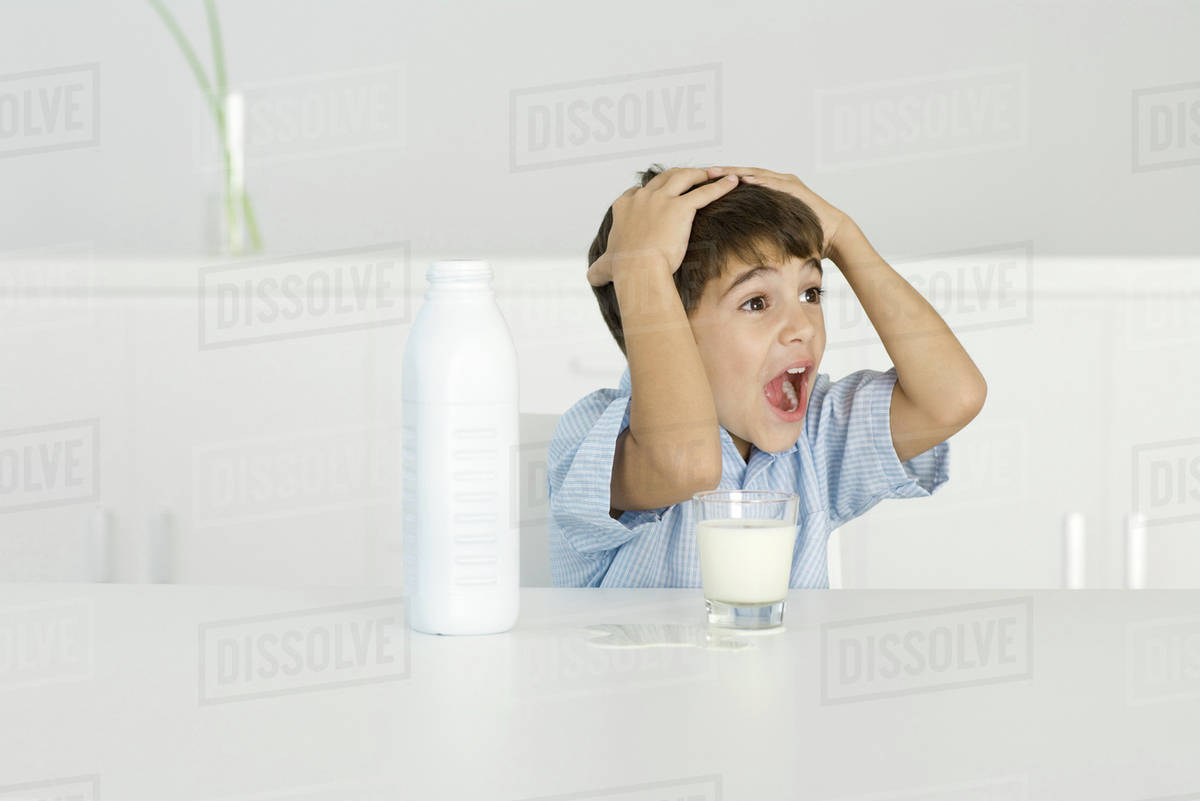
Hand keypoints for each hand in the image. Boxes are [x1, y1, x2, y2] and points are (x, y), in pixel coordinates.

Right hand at [586, 167, 739, 286]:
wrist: (638, 269)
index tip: (655, 194)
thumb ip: (598, 268)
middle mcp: (642, 197)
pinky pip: (705, 192)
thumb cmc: (623, 269)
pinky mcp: (682, 207)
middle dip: (678, 175)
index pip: (635, 192)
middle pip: (663, 178)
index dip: (647, 192)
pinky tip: (732, 182)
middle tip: (691, 176)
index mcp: (623, 207)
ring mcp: (662, 200)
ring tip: (713, 174)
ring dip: (699, 173)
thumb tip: (590, 277)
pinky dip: (720, 185)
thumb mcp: (605, 267)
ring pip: (684, 177)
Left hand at [704, 166, 849, 260]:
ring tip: (715, 172)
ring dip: (735, 172)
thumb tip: (732, 243)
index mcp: (770, 189)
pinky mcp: (796, 188)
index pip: (741, 182)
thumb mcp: (773, 230)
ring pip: (756, 173)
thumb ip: (756, 229)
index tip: (700, 181)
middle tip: (701, 171)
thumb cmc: (802, 235)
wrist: (832, 234)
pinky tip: (743, 179)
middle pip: (744, 173)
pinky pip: (774, 183)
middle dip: (723, 172)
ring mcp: (787, 182)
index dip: (720, 181)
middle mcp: (777, 181)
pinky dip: (759, 180)